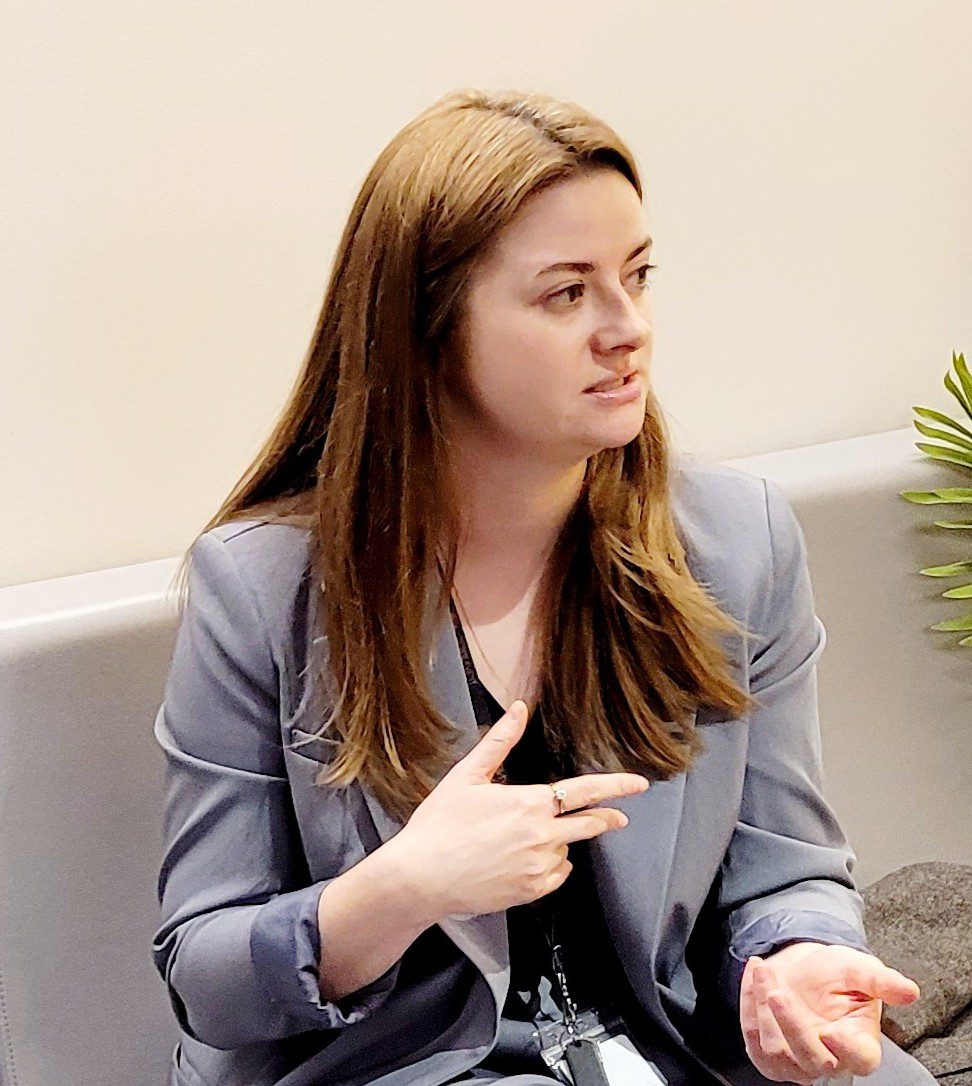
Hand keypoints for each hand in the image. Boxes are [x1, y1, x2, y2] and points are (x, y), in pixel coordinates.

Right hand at [384, 699, 649, 921]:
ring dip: (560, 841)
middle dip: (606, 818)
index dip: (617, 787)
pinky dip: (551, 866)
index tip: (639, 785)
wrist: (420, 877)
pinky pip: (557, 875)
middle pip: (589, 824)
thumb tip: (520, 708)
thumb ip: (500, 741)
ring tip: (522, 839)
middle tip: (617, 816)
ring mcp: (539, 867)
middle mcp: (542, 836)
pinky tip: (524, 860)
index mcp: (530, 802)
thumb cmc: (439, 823)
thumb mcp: (467, 775)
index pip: (585, 791)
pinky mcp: (531, 892)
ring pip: (567, 850)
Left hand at [739, 942, 919, 1082]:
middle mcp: (831, 1060)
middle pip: (812, 1058)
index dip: (846, 1049)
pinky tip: (753, 976)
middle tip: (777, 992)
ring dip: (763, 1007)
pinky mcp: (770, 1057)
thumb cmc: (834, 974)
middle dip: (791, 1024)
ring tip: (764, 969)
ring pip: (777, 1051)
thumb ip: (881, 980)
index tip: (831, 1031)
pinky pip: (752, 1040)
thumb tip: (909, 991)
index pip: (859, 1059)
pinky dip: (747, 1005)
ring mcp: (798, 1063)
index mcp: (861, 1044)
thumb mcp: (858, 968)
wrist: (802, 969)